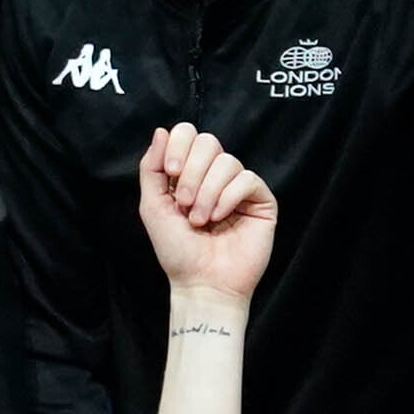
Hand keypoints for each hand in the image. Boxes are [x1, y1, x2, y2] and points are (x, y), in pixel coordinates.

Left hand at [133, 118, 278, 305]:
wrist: (201, 282)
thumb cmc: (177, 250)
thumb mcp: (153, 206)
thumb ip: (152, 168)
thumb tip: (161, 131)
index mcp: (189, 173)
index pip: (188, 134)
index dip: (178, 146)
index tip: (169, 172)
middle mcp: (215, 176)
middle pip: (208, 141)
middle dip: (191, 172)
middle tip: (184, 203)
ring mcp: (239, 187)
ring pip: (227, 161)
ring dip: (207, 192)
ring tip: (200, 220)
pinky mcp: (261, 200)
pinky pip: (247, 179)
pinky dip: (228, 198)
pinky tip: (220, 218)